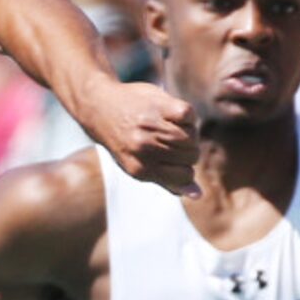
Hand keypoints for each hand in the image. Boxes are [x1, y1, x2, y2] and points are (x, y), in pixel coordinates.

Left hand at [84, 80, 199, 196]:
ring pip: (191, 137)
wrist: (101, 107)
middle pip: (191, 155)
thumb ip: (168, 182)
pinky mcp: (158, 104)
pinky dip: (186, 116)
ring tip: (173, 130)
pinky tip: (172, 116)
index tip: (176, 161)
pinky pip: (189, 116)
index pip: (184, 176)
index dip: (186, 170)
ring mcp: (151, 125)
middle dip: (189, 151)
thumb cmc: (125, 142)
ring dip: (189, 133)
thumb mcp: (140, 168)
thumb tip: (198, 195)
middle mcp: (143, 148)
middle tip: (173, 142)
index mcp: (139, 169)